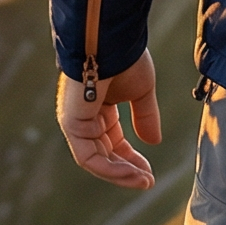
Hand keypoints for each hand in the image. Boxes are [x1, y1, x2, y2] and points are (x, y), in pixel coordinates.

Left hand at [58, 51, 162, 188]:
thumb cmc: (126, 59)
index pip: (114, 142)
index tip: (150, 173)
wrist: (112, 43)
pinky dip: (109, 169)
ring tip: (143, 181)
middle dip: (127, 170)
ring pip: (96, 160)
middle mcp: (85, 117)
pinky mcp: (72, 125)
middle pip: (105, 154)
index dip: (132, 159)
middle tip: (148, 182)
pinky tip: (130, 173)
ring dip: (120, 174)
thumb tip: (153, 142)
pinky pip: (88, 157)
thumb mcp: (142, 92)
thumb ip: (145, 117)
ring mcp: (76, 122)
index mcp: (99, 107)